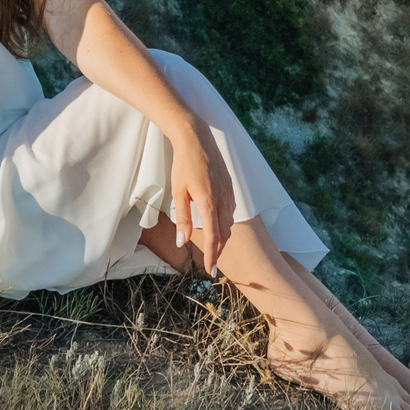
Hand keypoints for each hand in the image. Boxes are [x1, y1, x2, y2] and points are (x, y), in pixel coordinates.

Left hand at [169, 127, 235, 271]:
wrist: (196, 139)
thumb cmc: (183, 165)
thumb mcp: (178, 193)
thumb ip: (183, 219)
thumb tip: (182, 242)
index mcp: (209, 203)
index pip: (214, 237)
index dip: (213, 256)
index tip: (210, 271)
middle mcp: (223, 199)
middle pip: (225, 233)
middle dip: (219, 250)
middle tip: (211, 263)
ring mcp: (229, 192)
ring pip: (229, 222)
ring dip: (222, 236)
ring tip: (214, 246)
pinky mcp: (230, 186)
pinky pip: (231, 210)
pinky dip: (225, 222)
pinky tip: (218, 222)